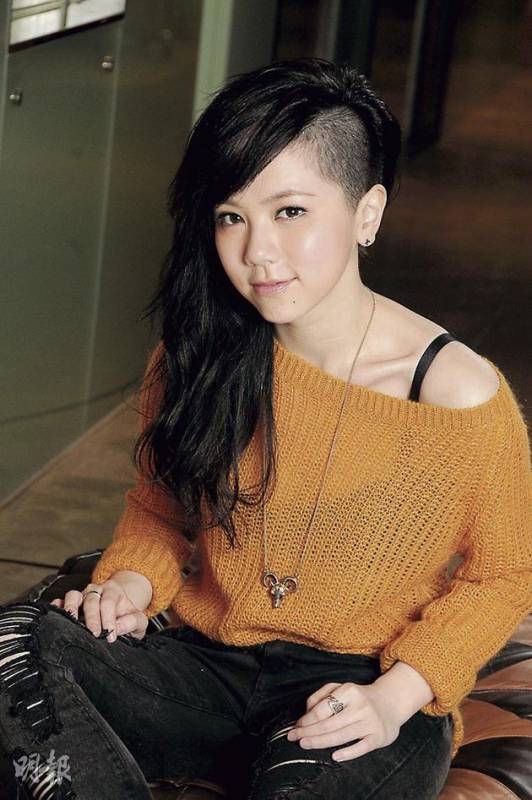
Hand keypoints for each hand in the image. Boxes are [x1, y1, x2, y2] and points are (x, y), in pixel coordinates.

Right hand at [50, 579, 148, 642]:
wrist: (120, 611)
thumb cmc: (128, 618)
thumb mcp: (139, 621)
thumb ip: (133, 622)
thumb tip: (118, 628)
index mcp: (114, 592)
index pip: (109, 602)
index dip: (108, 619)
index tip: (110, 636)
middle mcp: (96, 591)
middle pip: (91, 600)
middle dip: (92, 617)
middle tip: (94, 634)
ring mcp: (82, 596)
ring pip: (74, 595)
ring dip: (71, 607)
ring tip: (71, 620)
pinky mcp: (71, 603)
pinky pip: (61, 600)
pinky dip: (58, 606)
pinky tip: (56, 614)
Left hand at [286, 681, 401, 761]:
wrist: (391, 702)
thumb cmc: (359, 697)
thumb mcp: (340, 687)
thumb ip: (321, 695)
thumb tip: (307, 712)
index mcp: (349, 691)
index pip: (323, 708)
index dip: (307, 719)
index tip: (297, 726)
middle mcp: (360, 706)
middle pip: (329, 724)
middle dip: (309, 732)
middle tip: (294, 738)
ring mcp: (370, 722)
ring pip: (341, 736)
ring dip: (320, 742)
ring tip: (305, 744)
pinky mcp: (379, 737)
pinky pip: (361, 747)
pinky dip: (347, 753)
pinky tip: (334, 756)